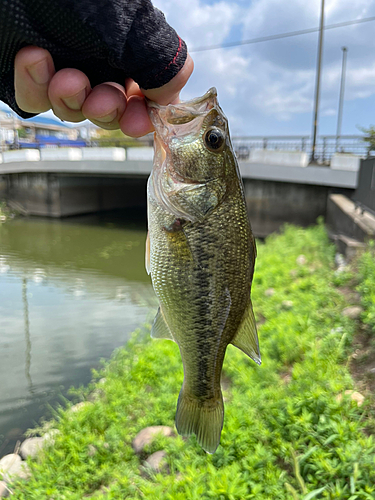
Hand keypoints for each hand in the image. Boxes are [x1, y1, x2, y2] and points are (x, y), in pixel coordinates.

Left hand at [14, 46, 193, 137]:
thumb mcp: (131, 25)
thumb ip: (160, 65)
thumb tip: (169, 99)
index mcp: (131, 46)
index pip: (147, 94)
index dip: (145, 114)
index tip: (138, 122)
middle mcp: (100, 58)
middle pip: (112, 110)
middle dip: (107, 110)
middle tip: (99, 101)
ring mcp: (65, 66)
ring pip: (74, 110)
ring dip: (72, 100)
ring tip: (66, 79)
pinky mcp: (31, 72)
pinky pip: (35, 97)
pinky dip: (36, 86)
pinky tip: (34, 59)